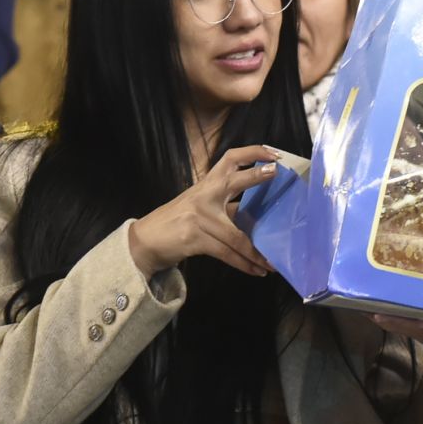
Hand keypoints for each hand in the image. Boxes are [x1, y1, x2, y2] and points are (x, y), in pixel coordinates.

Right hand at [127, 146, 280, 277]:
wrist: (145, 241)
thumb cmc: (176, 223)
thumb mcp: (200, 207)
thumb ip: (225, 206)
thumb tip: (256, 211)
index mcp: (207, 185)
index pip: (230, 159)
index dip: (253, 153)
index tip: (274, 153)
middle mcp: (204, 196)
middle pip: (233, 181)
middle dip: (256, 176)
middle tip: (277, 173)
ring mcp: (199, 218)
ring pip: (236, 235)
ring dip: (257, 253)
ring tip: (273, 262)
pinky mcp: (195, 238)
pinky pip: (227, 253)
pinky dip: (244, 264)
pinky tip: (256, 270)